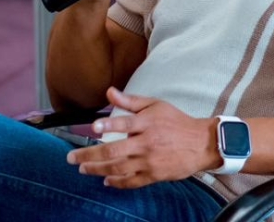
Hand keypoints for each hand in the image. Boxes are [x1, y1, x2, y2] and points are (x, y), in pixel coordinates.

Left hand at [66, 87, 219, 188]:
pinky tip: (106, 180)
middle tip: (72, 158)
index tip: (93, 128)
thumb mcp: (155, 105)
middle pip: (114, 151)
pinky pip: (132, 181)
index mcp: (147, 123)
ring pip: (119, 168)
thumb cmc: (176, 121)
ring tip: (83, 169)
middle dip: (90, 156)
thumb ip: (130, 101)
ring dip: (98, 170)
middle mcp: (147, 143)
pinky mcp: (154, 174)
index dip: (109, 124)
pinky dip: (117, 182)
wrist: (200, 144)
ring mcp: (150, 161)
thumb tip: (109, 91)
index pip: (125, 123)